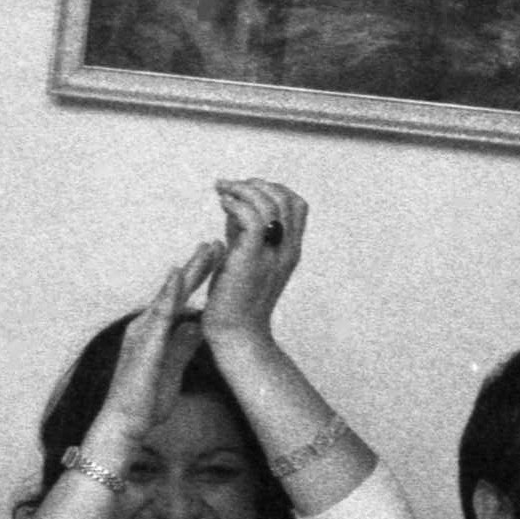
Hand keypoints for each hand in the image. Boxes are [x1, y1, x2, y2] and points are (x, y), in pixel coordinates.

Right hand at [82, 243, 221, 461]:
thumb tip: (197, 326)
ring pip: (168, 296)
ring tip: (207, 250)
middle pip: (174, 291)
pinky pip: (158, 314)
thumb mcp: (174, 369)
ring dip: (188, 272)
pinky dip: (169, 293)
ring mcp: (142, 333)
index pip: (179, 300)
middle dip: (197, 267)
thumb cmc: (145, 403)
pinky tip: (179, 276)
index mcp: (154, 333)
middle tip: (216, 243)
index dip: (198, 278)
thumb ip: (183, 346)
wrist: (125, 424)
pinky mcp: (144, 344)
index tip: (217, 258)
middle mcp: (145, 327)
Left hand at [200, 178, 306, 347]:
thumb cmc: (235, 301)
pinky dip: (237, 204)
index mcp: (290, 250)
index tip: (246, 188)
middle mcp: (287, 250)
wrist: (236, 334)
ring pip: (270, 205)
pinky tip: (223, 204)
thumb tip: (232, 207)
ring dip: (243, 190)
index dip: (273, 189)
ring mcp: (272, 255)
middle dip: (258, 184)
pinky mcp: (251, 260)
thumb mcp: (244, 258)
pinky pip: (252, 219)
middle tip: (231, 186)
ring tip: (223, 190)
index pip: (296, 205)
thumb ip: (242, 233)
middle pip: (287, 199)